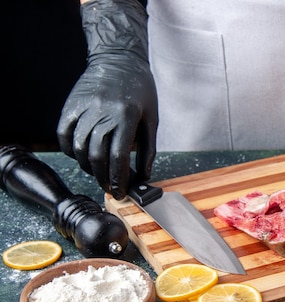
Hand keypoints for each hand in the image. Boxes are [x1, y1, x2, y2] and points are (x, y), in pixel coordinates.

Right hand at [57, 0, 156, 199]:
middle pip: (97, 156)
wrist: (119, 58)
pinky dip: (69, 149)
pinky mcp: (71, 104)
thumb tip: (144, 175)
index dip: (119, 178)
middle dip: (103, 177)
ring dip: (87, 166)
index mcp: (126, 116)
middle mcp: (103, 112)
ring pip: (78, 147)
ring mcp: (84, 108)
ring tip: (98, 172)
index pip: (118, 156)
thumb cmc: (140, 90)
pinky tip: (80, 155)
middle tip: (110, 187)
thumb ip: (149, 148)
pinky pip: (63, 133)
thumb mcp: (152, 118)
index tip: (122, 191)